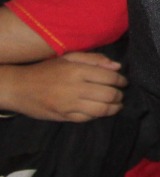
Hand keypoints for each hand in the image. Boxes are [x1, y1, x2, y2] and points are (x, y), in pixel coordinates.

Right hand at [0, 52, 125, 121]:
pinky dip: (98, 115)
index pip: (110, 77)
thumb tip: (117, 66)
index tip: (123, 82)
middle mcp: (75, 88)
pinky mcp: (63, 116)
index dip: (121, 80)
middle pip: (108, 94)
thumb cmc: (46, 70)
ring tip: (117, 105)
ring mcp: (69, 104)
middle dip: (119, 95)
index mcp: (77, 70)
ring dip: (114, 107)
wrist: (19, 87)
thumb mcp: (69, 57)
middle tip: (120, 94)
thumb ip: (94, 59)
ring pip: (101, 109)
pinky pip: (87, 118)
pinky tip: (101, 111)